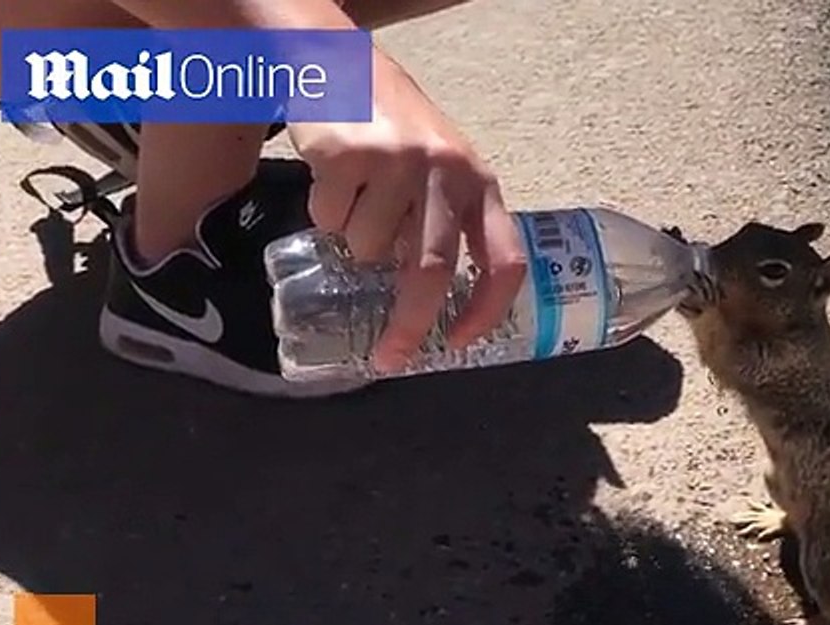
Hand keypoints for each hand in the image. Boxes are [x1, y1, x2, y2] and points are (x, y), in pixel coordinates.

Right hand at [288, 46, 525, 372]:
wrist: (339, 64)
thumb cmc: (397, 131)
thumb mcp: (441, 172)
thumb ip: (446, 225)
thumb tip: (435, 306)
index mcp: (479, 183)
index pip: (504, 259)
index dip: (488, 309)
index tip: (459, 341)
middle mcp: (446, 172)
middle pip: (432, 270)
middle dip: (408, 322)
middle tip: (389, 355)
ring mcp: (398, 162)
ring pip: (370, 248)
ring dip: (355, 242)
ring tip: (357, 200)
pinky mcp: (350, 154)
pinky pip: (330, 220)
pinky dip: (325, 213)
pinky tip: (334, 179)